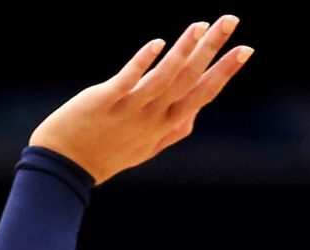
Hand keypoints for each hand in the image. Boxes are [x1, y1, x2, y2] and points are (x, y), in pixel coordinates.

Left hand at [30, 19, 253, 184]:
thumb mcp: (145, 149)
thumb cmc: (105, 155)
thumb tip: (194, 117)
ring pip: (165, 78)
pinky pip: (129, 80)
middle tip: (231, 20)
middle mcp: (153, 118)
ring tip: (201, 25)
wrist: (63, 168)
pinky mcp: (105, 101)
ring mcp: (130, 110)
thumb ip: (172, 132)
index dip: (225, 72)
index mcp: (166, 125)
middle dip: (213, 51)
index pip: (203, 95)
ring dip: (185, 50)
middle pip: (190, 81)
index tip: (245, 50)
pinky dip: (143, 62)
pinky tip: (158, 43)